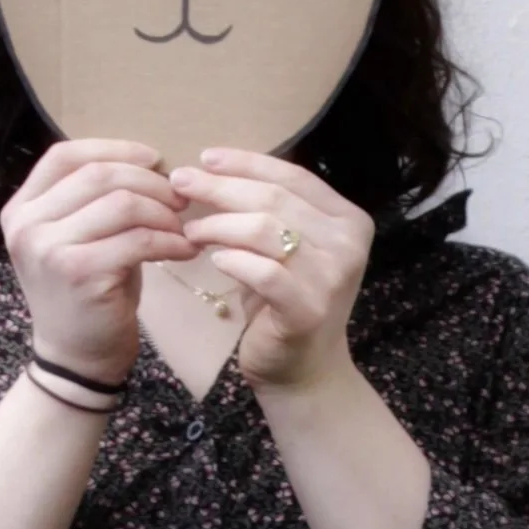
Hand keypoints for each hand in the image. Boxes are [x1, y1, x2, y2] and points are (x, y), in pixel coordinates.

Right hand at [0, 139, 194, 381]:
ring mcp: (48, 249)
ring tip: (182, 227)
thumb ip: (94, 198)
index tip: (154, 158)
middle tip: (180, 199)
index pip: (64, 156)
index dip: (114, 149)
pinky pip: (138, 239)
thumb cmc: (85, 290)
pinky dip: (170, 241)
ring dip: (163, 212)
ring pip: (121, 203)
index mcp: (21, 208)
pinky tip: (185, 250)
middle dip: (149, 182)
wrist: (75, 357)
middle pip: (98, 175)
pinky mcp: (79, 272)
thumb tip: (151, 163)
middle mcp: (26, 224)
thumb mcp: (77, 236)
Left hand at [169, 150, 374, 391]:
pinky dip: (234, 260)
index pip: (292, 176)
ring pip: (265, 229)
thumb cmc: (286, 301)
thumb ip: (271, 210)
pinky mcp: (308, 309)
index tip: (205, 158)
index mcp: (348, 219)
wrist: (305, 370)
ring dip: (219, 224)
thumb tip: (213, 168)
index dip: (246, 163)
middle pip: (275, 198)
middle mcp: (348, 243)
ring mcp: (332, 277)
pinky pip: (263, 272)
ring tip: (191, 229)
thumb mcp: (287, 248)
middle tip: (180, 183)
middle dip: (221, 187)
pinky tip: (214, 259)